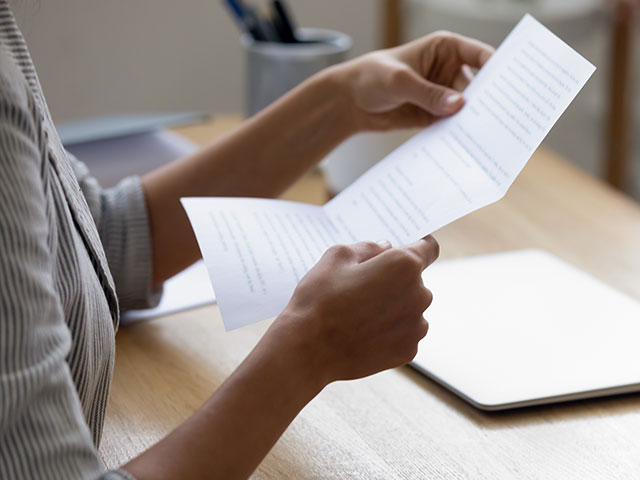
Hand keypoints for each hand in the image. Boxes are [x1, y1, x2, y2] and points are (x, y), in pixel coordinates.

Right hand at [269, 237, 438, 385]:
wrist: (307, 349)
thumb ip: (367, 247)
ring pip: (410, 308)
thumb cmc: (319, 298)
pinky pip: (404, 333)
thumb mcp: (336, 257)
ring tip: (359, 315)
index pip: (428, 247)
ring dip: (393, 307)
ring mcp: (416, 326)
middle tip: (362, 288)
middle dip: (395, 280)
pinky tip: (363, 334)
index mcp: (404, 265)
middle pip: (415, 281)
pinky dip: (389, 331)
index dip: (418, 245)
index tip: (406, 249)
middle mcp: (420, 294)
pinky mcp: (409, 350)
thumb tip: (385, 247)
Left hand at [333, 31, 493, 131]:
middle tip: (502, 119)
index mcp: (445, 49)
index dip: (497, 68)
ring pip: (466, 110)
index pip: (480, 55)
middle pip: (478, 87)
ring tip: (486, 138)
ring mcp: (443, 95)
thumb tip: (458, 105)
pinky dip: (457, 135)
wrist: (349, 102)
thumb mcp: (399, 81)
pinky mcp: (434, 116)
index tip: (510, 86)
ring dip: (473, 123)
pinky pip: (451, 126)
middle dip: (488, 102)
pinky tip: (466, 147)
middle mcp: (449, 71)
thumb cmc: (371, 77)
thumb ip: (427, 93)